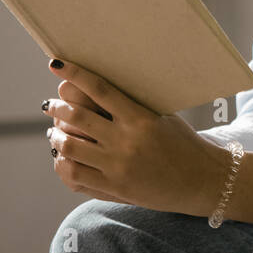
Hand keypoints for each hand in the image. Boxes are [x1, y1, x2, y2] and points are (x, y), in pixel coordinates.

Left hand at [43, 58, 226, 217]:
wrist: (201, 180)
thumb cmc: (184, 143)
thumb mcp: (163, 117)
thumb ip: (133, 106)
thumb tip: (97, 90)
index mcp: (141, 118)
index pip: (100, 89)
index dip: (75, 74)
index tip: (57, 65)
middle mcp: (127, 141)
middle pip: (77, 117)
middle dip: (58, 107)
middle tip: (51, 104)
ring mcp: (118, 166)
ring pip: (70, 146)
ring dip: (56, 136)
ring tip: (55, 131)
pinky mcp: (114, 188)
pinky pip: (75, 175)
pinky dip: (62, 163)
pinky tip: (62, 157)